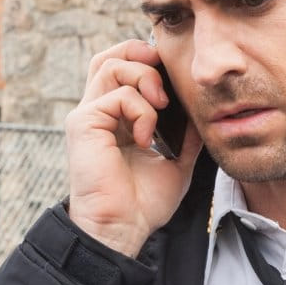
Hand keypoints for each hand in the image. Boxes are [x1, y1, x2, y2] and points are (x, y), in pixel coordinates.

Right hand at [65, 39, 202, 255]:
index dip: (146, 60)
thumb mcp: (176, 161)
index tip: (173, 78)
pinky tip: (146, 137)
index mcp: (116, 118)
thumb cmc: (143, 203)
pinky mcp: (83, 124)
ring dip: (144, 78)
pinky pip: (115, 95)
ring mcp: (88, 116)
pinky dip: (140, 111)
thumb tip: (201, 112)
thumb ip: (185, 135)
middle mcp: (98, 112)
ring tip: (160, 106)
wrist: (123, 228)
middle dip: (141, 56)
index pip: (122, 68)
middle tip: (165, 82)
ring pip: (110, 65)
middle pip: (110, 56)